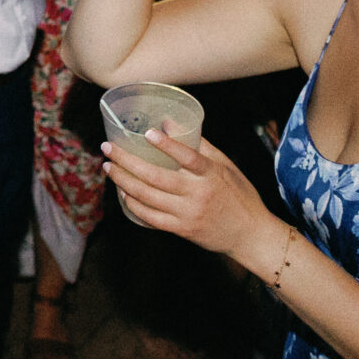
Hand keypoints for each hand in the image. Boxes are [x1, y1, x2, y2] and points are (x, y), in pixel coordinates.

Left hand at [102, 121, 279, 258]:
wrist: (251, 235)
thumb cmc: (239, 196)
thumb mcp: (226, 166)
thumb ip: (199, 146)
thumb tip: (170, 123)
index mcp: (211, 175)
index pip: (188, 157)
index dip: (167, 145)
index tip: (147, 132)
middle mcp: (198, 194)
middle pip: (156, 177)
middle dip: (126, 161)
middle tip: (108, 148)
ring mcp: (188, 214)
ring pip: (148, 197)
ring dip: (123, 181)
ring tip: (109, 167)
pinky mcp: (182, 229)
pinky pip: (150, 218)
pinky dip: (133, 204)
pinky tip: (122, 193)